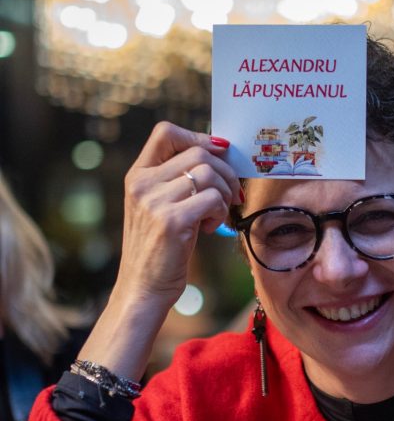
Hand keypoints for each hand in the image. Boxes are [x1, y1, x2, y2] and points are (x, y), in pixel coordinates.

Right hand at [77, 123, 240, 380]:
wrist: (143, 288)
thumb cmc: (159, 249)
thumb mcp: (159, 207)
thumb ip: (177, 180)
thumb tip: (220, 153)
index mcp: (137, 175)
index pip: (165, 131)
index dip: (198, 136)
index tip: (218, 154)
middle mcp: (141, 183)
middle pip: (198, 152)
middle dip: (224, 172)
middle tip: (229, 195)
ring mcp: (154, 201)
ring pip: (208, 174)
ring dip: (224, 193)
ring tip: (215, 214)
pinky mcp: (171, 221)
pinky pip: (212, 199)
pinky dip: (220, 211)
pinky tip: (209, 227)